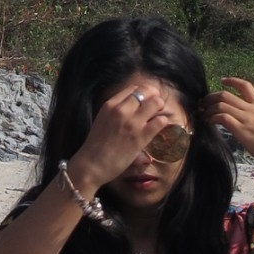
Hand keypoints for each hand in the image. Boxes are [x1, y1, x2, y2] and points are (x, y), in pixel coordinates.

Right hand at [66, 79, 178, 193]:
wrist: (91, 164)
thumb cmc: (95, 146)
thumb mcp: (102, 120)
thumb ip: (115, 111)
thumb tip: (132, 107)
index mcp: (110, 104)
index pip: (133, 89)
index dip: (143, 92)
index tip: (146, 99)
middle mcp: (121, 110)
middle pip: (146, 91)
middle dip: (154, 97)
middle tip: (155, 106)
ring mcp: (132, 123)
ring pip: (156, 103)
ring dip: (159, 108)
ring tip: (157, 116)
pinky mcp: (140, 137)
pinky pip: (160, 121)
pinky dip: (162, 122)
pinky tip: (159, 126)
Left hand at [200, 78, 253, 165]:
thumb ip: (252, 118)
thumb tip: (237, 118)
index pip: (246, 86)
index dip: (232, 80)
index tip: (222, 80)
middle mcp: (252, 110)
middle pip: (226, 95)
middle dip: (211, 97)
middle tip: (203, 103)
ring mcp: (247, 120)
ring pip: (222, 104)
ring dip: (208, 108)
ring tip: (203, 114)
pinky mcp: (242, 131)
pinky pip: (223, 118)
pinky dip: (212, 117)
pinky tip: (209, 122)